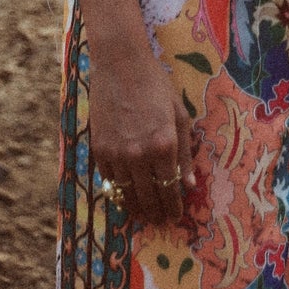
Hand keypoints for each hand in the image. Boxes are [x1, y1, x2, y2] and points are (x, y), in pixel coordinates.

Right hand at [89, 37, 195, 224]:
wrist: (121, 65)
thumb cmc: (156, 85)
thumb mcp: (179, 114)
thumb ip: (184, 152)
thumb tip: (189, 184)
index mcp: (164, 145)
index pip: (170, 189)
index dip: (173, 207)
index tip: (175, 217)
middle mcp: (139, 155)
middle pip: (148, 197)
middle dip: (156, 213)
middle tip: (160, 223)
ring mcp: (116, 154)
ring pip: (126, 194)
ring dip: (135, 209)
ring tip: (143, 217)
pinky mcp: (99, 150)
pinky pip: (109, 180)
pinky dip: (117, 191)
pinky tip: (124, 195)